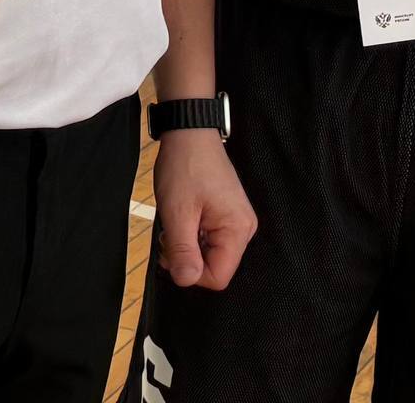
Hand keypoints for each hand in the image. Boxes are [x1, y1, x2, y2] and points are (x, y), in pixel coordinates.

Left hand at [151, 133, 255, 291]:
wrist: (190, 133)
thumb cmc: (185, 168)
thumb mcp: (177, 213)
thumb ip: (183, 252)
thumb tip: (186, 281)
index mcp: (238, 230)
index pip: (218, 277)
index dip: (191, 273)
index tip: (172, 250)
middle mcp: (244, 228)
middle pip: (215, 267)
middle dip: (187, 258)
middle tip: (170, 234)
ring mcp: (237, 221)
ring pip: (210, 255)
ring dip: (187, 246)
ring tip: (176, 222)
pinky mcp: (228, 216)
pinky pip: (211, 241)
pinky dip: (193, 236)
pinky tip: (184, 218)